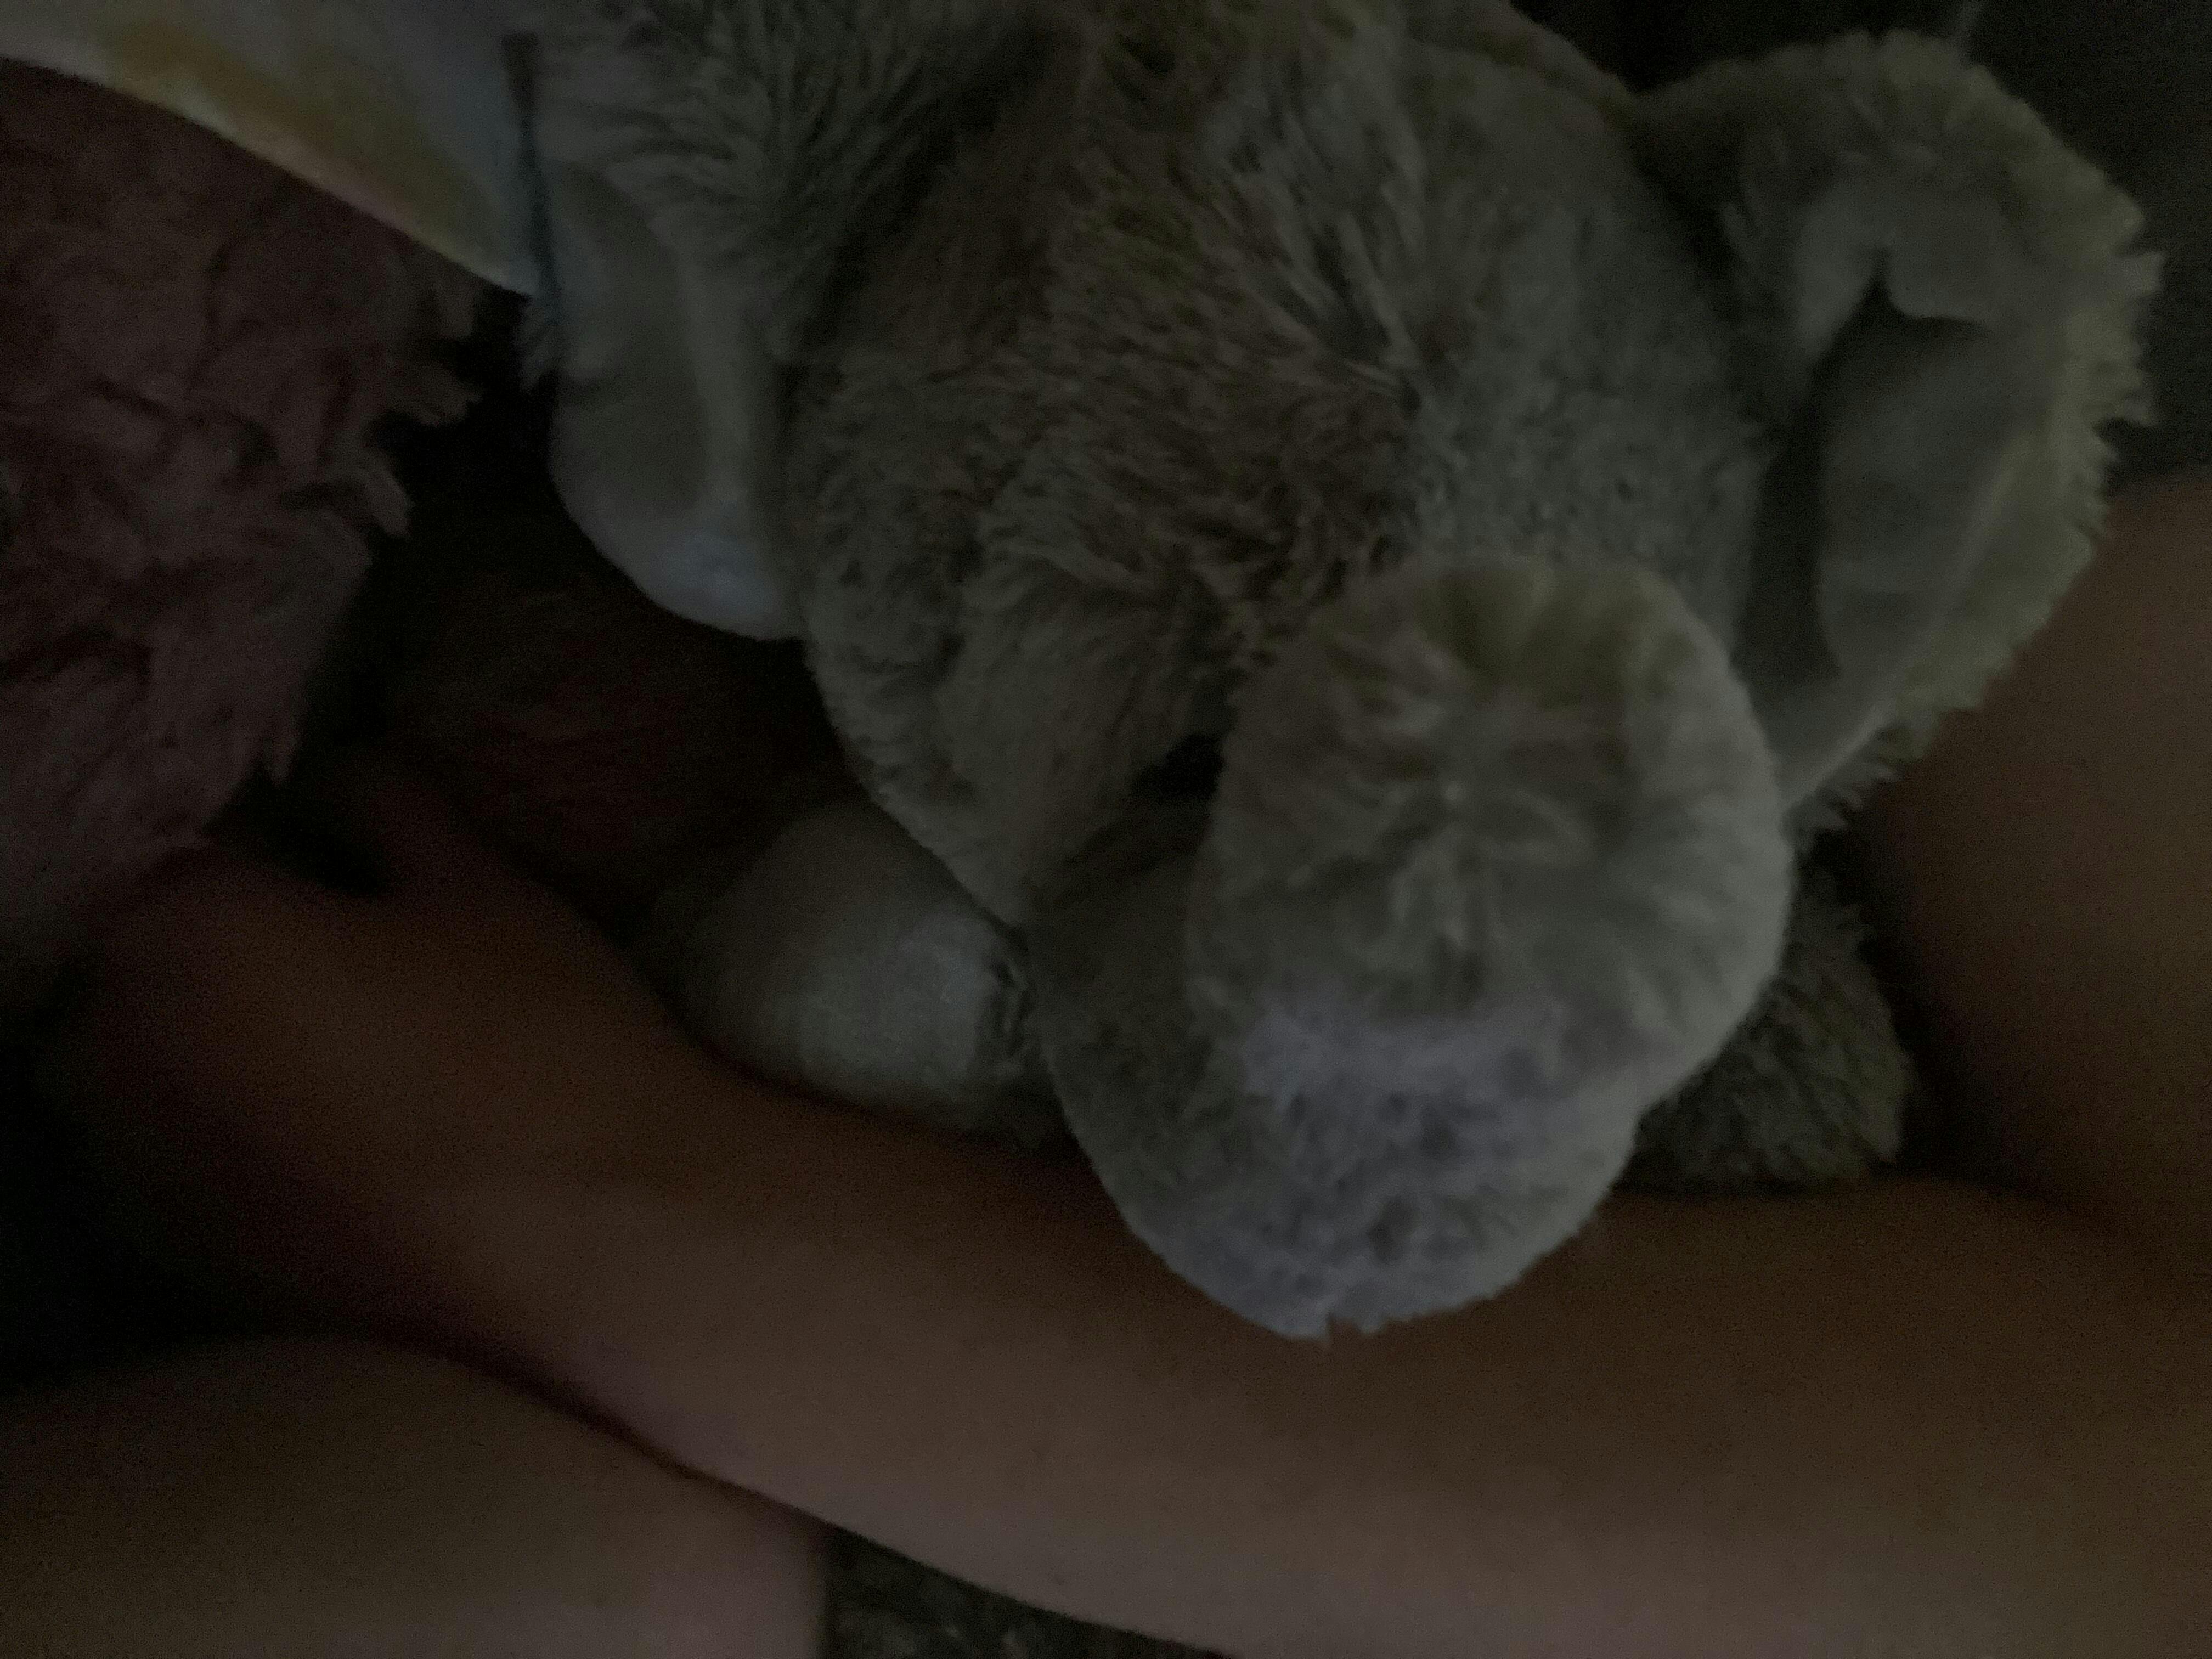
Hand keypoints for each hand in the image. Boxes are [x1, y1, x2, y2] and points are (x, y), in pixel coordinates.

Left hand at [39, 753, 718, 1307]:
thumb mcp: (481, 884)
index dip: (279, 860)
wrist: (600, 1252)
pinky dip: (227, 1147)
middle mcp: (109, 1052)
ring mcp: (129, 1174)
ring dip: (214, 1055)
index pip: (193, 854)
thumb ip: (378, 801)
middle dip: (224, 959)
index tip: (350, 880)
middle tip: (354, 976)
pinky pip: (171, 1169)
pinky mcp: (174, 1267)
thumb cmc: (545, 1044)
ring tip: (350, 1069)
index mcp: (175, 929)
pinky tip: (340, 1150)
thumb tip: (330, 782)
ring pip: (144, 1073)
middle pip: (143, 968)